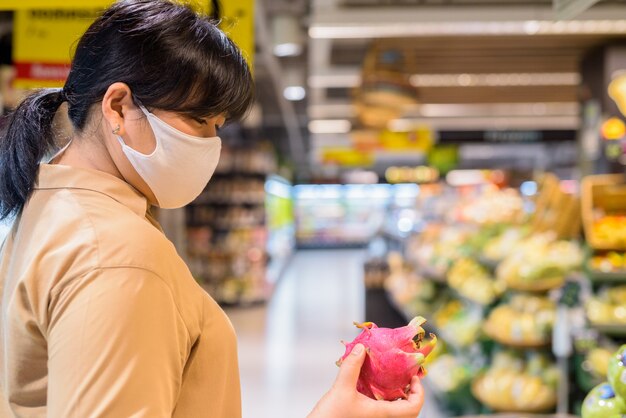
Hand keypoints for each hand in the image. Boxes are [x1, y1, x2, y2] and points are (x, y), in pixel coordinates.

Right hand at [308, 344, 423, 417]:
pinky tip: (373, 389)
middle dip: (411, 394)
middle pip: (409, 411)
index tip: (414, 376)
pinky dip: (385, 401)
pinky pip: (383, 412)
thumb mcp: (341, 389)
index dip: (419, 392)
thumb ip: (352, 367)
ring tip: (391, 380)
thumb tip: (362, 348)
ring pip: (396, 413)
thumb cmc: (330, 417)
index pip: (414, 407)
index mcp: (384, 415)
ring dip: (398, 398)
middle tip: (405, 378)